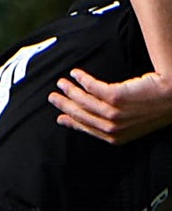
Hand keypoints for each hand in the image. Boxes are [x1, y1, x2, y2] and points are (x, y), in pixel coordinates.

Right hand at [49, 67, 171, 144]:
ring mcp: (114, 113)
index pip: (87, 129)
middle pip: (80, 115)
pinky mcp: (115, 97)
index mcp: (117, 137)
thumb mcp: (136, 121)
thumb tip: (101, 118)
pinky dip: (81, 79)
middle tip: (52, 97)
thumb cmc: (159, 106)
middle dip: (64, 105)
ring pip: (83, 101)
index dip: (71, 122)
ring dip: (69, 90)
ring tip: (61, 82)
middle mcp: (113, 128)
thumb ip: (117, 123)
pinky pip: (91, 87)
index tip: (60, 118)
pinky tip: (76, 73)